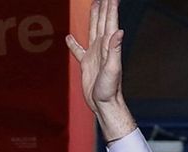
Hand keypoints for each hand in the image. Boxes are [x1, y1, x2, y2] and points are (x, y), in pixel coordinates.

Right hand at [66, 0, 135, 139]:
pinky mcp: (86, 64)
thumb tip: (118, 31)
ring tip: (94, 4)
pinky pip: (78, 51)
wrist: (104, 105)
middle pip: (102, 22)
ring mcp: (94, 55)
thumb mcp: (112, 69)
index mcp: (108, 47)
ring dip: (94, 17)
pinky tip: (69, 38)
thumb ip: (115, 50)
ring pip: (93, 30)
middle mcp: (102, 48)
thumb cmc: (110, 90)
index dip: (110, 8)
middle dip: (104, 7)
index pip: (110, 22)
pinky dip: (73, 44)